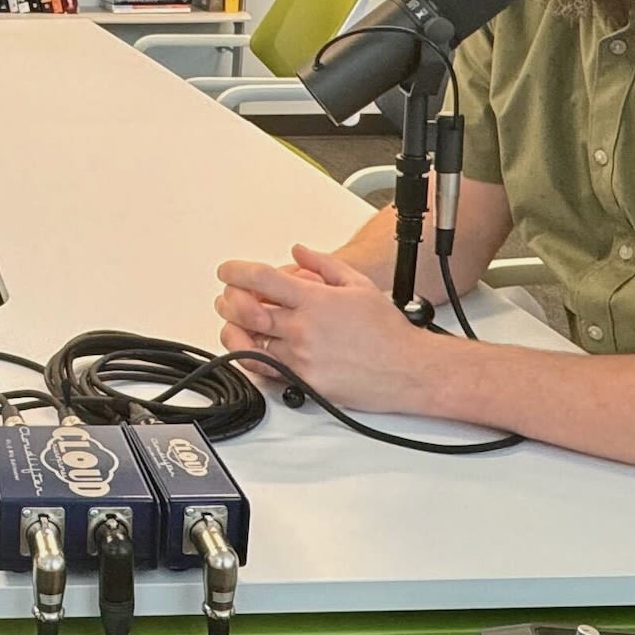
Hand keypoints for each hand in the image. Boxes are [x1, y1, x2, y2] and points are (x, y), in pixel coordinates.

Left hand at [213, 243, 441, 412]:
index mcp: (315, 300)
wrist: (406, 369)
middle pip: (245, 311)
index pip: (261, 279)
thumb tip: (299, 252)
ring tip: (236, 323)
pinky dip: (250, 357)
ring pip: (247, 343)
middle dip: (228, 300)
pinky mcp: (302, 382)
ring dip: (234, 330)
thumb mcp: (358, 284)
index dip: (236, 271)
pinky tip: (252, 349)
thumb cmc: (387, 331)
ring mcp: (300, 358)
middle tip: (228, 296)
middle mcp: (302, 329)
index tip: (227, 270)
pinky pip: (264, 370)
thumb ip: (323, 264)